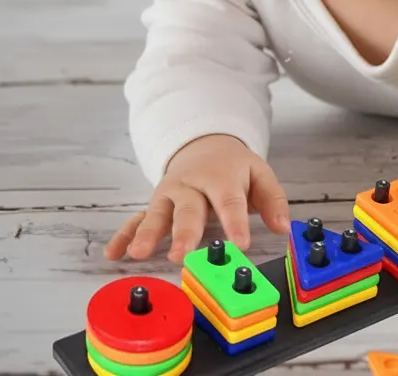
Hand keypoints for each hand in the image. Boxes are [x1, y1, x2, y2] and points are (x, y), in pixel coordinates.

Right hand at [103, 134, 289, 263]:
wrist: (202, 143)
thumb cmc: (233, 167)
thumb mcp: (258, 173)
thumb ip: (272, 199)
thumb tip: (283, 227)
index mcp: (221, 178)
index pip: (229, 201)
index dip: (235, 223)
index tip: (239, 245)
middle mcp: (192, 186)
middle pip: (188, 209)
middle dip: (184, 232)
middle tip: (181, 254)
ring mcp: (170, 195)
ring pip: (158, 213)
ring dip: (147, 233)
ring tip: (139, 253)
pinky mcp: (155, 204)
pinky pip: (137, 218)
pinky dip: (124, 234)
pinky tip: (113, 252)